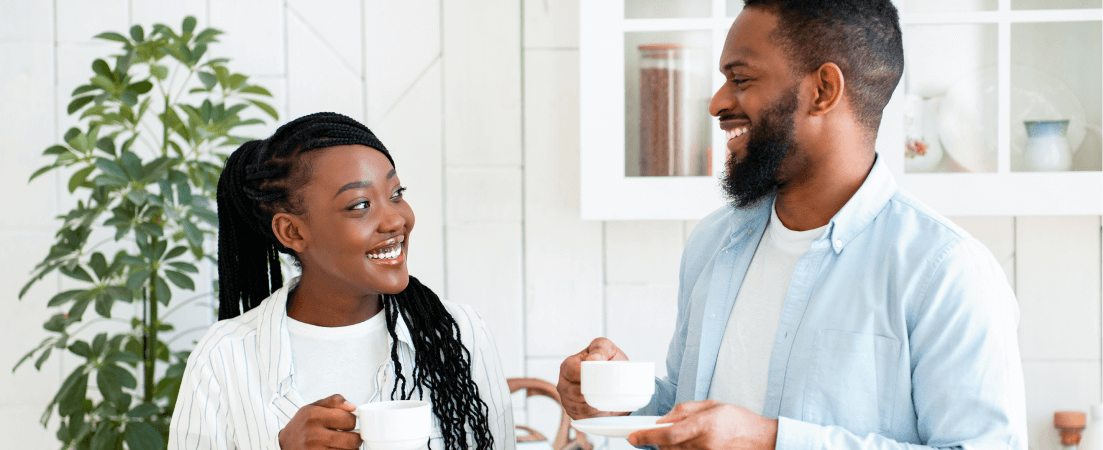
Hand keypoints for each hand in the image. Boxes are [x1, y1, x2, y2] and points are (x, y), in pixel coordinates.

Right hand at [278, 394, 362, 449]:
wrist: (284, 443)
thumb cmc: (303, 424)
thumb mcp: (314, 406)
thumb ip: (335, 401)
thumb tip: (353, 407)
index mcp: (314, 415)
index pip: (348, 420)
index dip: (352, 421)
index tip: (348, 423)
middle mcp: (313, 434)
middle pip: (351, 440)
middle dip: (355, 439)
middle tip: (351, 437)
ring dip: (350, 449)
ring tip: (343, 444)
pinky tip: (336, 449)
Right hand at [557, 337, 631, 419]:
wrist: (618, 381)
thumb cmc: (609, 362)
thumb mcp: (608, 349)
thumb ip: (600, 349)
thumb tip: (592, 360)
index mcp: (568, 365)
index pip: (570, 371)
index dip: (583, 375)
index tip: (597, 378)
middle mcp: (564, 383)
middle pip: (573, 392)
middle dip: (589, 393)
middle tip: (605, 391)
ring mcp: (567, 399)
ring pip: (578, 406)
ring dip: (593, 406)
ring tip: (605, 400)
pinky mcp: (574, 412)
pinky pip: (582, 417)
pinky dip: (593, 415)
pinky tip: (601, 409)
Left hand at [628, 400, 777, 449]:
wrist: (761, 440)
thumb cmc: (738, 421)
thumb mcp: (710, 405)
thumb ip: (683, 410)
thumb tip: (662, 420)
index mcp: (704, 426)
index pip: (668, 435)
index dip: (647, 437)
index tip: (632, 437)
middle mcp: (704, 445)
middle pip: (668, 448)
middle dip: (658, 441)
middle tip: (659, 433)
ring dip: (670, 447)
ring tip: (686, 436)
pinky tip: (689, 445)